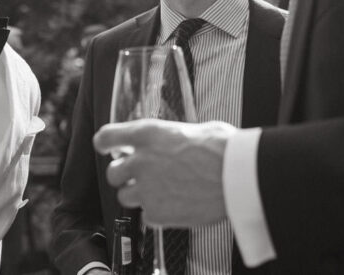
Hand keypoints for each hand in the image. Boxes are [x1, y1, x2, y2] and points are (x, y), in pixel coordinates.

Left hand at [93, 119, 235, 226]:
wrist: (237, 176)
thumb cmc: (223, 148)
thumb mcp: (193, 129)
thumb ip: (170, 138)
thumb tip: (169, 141)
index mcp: (147, 133)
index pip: (106, 137)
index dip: (105, 144)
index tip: (107, 148)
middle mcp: (141, 160)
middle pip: (112, 173)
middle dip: (124, 175)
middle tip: (143, 175)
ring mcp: (146, 189)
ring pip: (125, 197)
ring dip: (138, 195)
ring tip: (163, 191)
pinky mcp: (156, 213)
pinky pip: (146, 215)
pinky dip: (157, 212)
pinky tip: (176, 204)